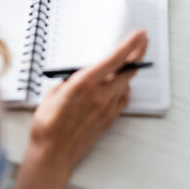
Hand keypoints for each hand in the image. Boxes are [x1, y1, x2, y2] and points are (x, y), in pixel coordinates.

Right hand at [28, 30, 147, 184]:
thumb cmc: (47, 125)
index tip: (140, 34)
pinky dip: (124, 89)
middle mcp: (99, 95)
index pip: (115, 59)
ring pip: (126, 84)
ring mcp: (106, 108)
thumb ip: (70, 79)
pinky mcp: (108, 120)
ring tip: (127, 63)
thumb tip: (80, 73)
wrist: (52, 154)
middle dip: (138, 54)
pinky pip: (123, 99)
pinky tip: (120, 85)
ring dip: (128, 72)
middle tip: (142, 43)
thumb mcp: (53, 92)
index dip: (130, 44)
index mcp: (84, 83)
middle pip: (128, 70)